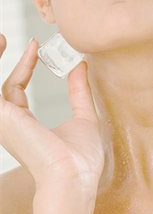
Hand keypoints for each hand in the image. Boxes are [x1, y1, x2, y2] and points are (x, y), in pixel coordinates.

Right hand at [0, 35, 106, 197]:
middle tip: (4, 37)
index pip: (16, 89)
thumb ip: (79, 91)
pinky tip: (1, 44)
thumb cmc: (80, 158)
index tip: (37, 47)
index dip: (24, 66)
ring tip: (1, 37)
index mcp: (24, 124)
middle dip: (1, 61)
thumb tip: (80, 64)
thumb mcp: (83, 117)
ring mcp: (2, 120)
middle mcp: (8, 122)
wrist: (74, 176)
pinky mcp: (0, 115)